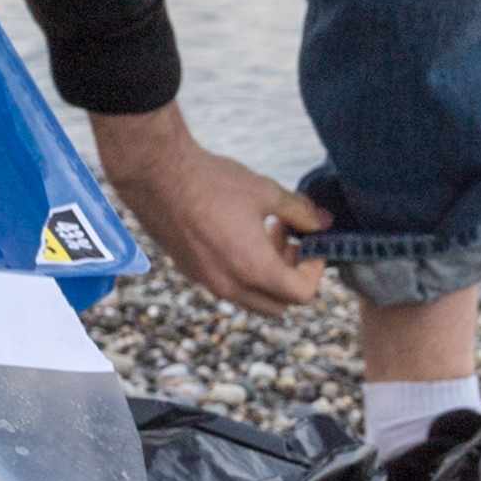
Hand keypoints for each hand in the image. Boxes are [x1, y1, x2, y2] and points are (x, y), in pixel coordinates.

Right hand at [88, 106, 327, 311]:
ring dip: (267, 277)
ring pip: (252, 299)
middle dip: (292, 277)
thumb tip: (323, 222)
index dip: (315, 270)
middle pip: (279, 305)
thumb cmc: (213, 182)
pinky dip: (243, 273)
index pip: (303, 294)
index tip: (310, 242)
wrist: (157, 175)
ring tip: (262, 234)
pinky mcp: (191, 273)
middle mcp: (231, 286)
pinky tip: (236, 234)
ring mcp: (208, 283)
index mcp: (254, 270)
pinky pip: (228, 288)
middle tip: (289, 241)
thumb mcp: (266, 192)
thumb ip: (300, 212)